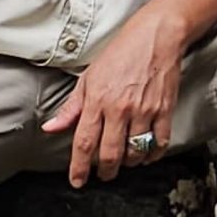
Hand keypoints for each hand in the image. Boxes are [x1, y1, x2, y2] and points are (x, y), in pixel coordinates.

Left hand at [42, 7, 187, 186]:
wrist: (156, 36)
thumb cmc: (122, 53)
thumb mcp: (89, 77)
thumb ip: (71, 107)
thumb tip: (52, 127)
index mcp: (97, 100)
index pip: (84, 142)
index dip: (79, 167)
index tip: (77, 180)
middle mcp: (120, 108)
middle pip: (110, 153)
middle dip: (105, 171)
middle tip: (104, 174)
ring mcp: (144, 110)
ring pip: (135, 151)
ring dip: (128, 163)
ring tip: (124, 162)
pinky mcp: (164, 109)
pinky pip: (160, 142)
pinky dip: (152, 154)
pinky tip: (147, 155)